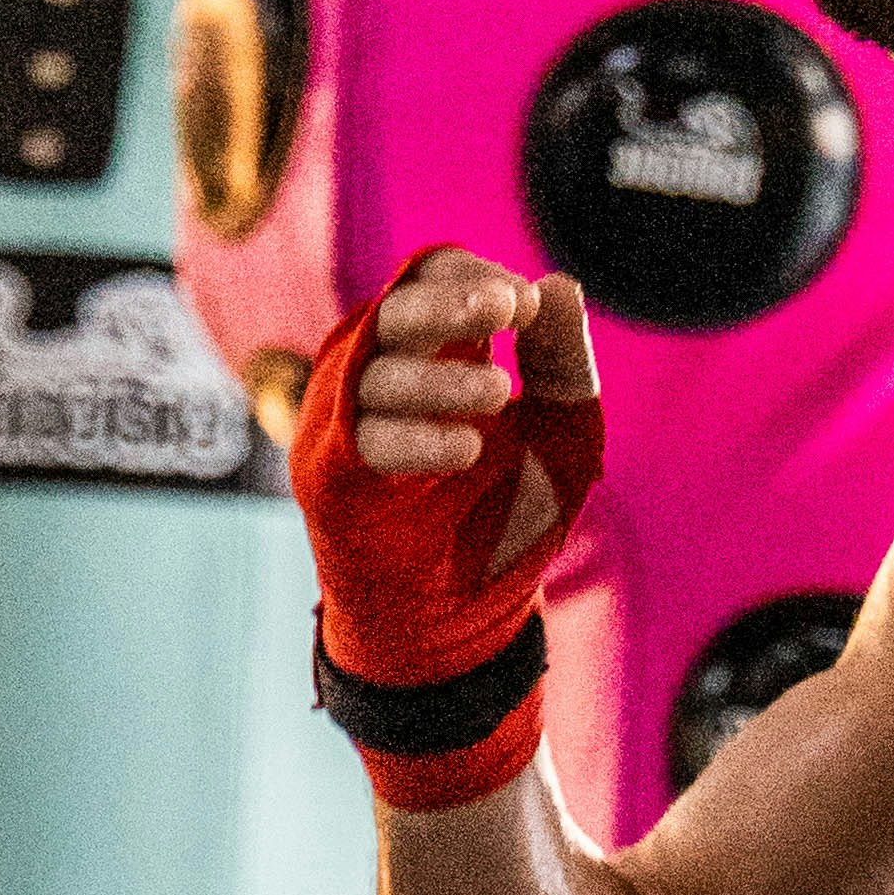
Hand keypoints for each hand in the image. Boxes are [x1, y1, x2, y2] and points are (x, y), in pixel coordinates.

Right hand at [295, 252, 603, 801]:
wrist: (467, 617)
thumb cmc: (508, 516)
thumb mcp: (560, 432)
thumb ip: (563, 362)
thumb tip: (559, 284)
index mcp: (428, 349)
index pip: (430, 277)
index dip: (474, 277)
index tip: (526, 304)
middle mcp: (376, 373)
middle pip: (396, 309)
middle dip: (452, 303)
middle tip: (508, 308)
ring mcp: (344, 422)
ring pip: (375, 370)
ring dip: (442, 376)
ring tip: (501, 395)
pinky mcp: (330, 477)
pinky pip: (361, 440)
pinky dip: (415, 439)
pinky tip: (470, 449)